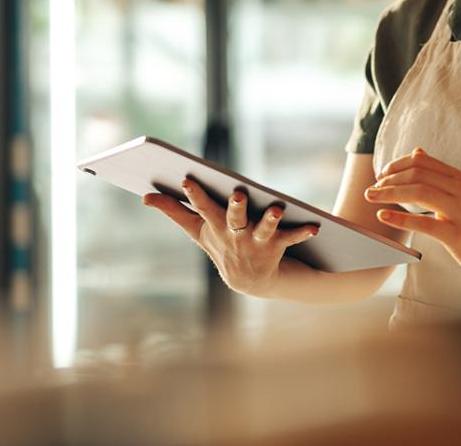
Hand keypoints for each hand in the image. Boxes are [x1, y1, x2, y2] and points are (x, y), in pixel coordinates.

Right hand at [143, 179, 318, 297]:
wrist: (250, 281)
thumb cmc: (222, 245)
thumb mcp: (198, 230)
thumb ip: (173, 211)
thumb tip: (145, 196)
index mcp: (214, 227)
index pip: (202, 208)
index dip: (195, 194)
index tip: (188, 179)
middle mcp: (234, 235)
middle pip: (233, 218)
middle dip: (235, 207)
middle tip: (238, 194)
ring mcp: (256, 243)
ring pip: (263, 229)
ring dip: (270, 220)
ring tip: (276, 208)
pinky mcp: (276, 247)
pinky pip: (290, 238)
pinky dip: (302, 232)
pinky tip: (315, 226)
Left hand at [363, 148, 460, 282]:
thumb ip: (438, 173)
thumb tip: (417, 151)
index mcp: (458, 178)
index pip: (421, 162)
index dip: (397, 165)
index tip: (381, 175)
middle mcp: (459, 190)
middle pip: (417, 175)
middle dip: (389, 179)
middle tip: (371, 189)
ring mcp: (459, 212)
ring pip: (419, 193)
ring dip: (390, 193)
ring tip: (371, 198)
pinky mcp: (456, 235)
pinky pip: (424, 223)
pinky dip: (400, 218)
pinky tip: (383, 216)